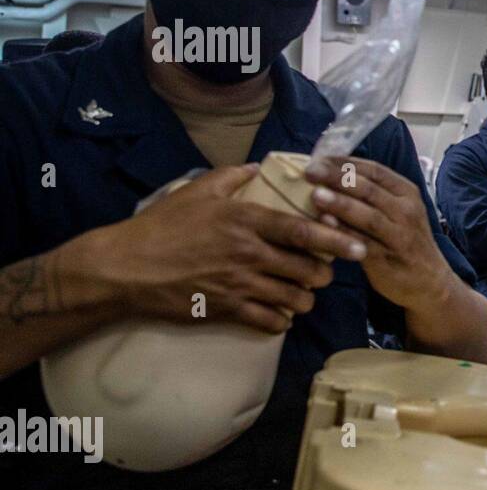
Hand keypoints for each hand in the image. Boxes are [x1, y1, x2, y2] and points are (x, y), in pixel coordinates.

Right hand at [96, 164, 363, 333]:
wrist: (125, 269)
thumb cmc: (161, 226)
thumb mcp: (196, 191)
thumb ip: (233, 177)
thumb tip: (258, 167)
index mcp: (246, 222)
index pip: (304, 231)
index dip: (336, 239)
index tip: (358, 245)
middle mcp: (249, 254)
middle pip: (308, 270)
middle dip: (323, 273)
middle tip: (322, 271)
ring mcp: (239, 285)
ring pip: (295, 299)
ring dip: (304, 299)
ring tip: (301, 293)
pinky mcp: (227, 311)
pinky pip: (271, 322)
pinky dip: (281, 320)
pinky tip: (278, 313)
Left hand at [305, 156, 455, 309]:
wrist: (430, 280)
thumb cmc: (404, 240)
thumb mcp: (397, 210)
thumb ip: (371, 194)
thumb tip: (328, 174)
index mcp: (406, 192)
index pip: (374, 170)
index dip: (344, 163)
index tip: (317, 160)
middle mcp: (406, 210)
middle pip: (369, 189)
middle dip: (337, 178)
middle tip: (310, 172)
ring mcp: (400, 235)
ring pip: (368, 215)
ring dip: (340, 204)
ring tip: (316, 195)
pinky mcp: (389, 258)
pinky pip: (363, 243)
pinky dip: (344, 233)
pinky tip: (325, 225)